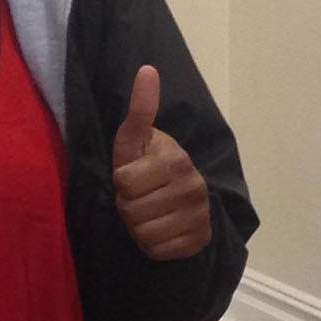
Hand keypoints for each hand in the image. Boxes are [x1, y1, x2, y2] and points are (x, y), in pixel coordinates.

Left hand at [110, 67, 212, 261]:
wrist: (178, 195)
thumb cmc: (147, 164)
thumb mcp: (136, 139)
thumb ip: (140, 109)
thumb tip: (146, 69)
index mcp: (176, 161)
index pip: (125, 183)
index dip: (121, 183)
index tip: (132, 177)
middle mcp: (193, 188)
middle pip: (131, 211)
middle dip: (128, 206)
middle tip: (141, 197)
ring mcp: (199, 216)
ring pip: (142, 234)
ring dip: (138, 227)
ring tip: (150, 213)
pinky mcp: (199, 240)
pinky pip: (157, 251)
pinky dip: (152, 245)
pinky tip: (161, 230)